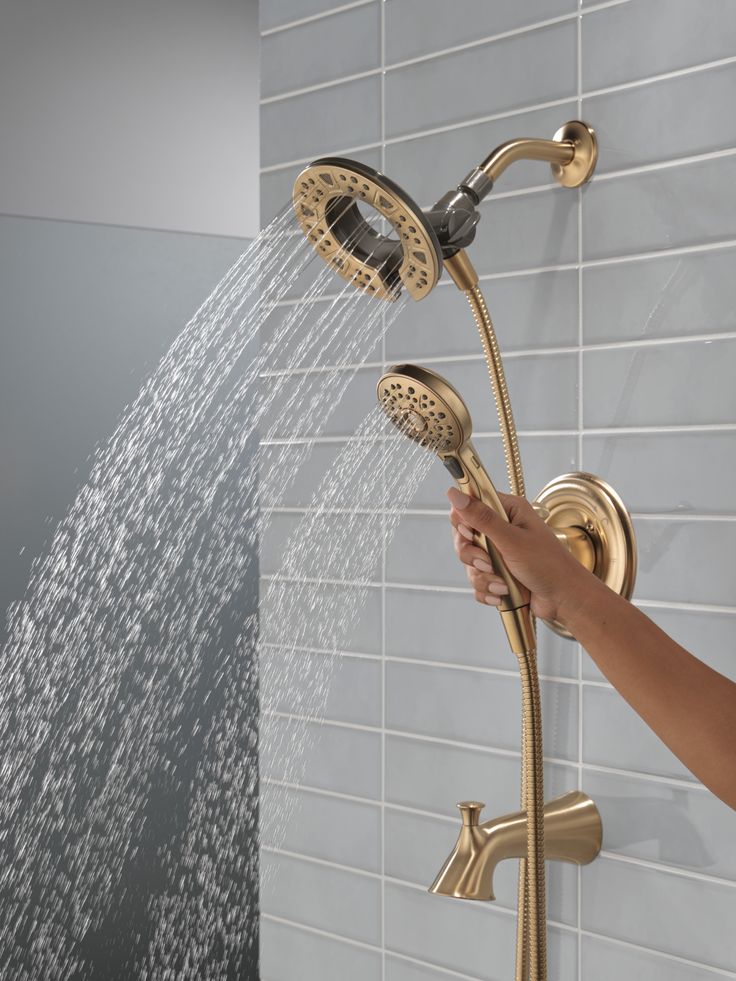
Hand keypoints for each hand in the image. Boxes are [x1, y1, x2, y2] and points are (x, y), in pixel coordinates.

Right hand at [448, 486, 593, 625]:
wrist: (564, 599)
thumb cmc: (548, 565)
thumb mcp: (512, 539)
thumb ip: (481, 517)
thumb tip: (455, 494)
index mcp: (507, 511)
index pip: (469, 505)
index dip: (463, 521)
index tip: (471, 535)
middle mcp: (501, 529)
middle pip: (464, 537)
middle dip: (473, 556)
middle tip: (488, 563)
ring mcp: (498, 552)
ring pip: (469, 562)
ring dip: (483, 577)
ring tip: (502, 584)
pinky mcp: (497, 573)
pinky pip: (477, 580)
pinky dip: (486, 590)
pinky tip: (502, 594)